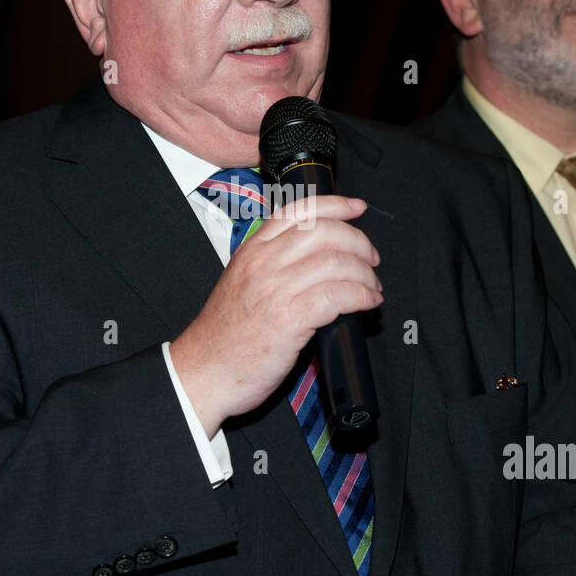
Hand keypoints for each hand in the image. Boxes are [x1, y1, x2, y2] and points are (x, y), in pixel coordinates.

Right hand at [170, 195, 381, 435]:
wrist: (204, 371)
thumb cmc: (224, 336)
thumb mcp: (241, 282)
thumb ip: (272, 264)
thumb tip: (317, 258)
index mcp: (252, 250)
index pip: (299, 210)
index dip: (336, 205)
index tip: (357, 208)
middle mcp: (263, 263)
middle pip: (325, 232)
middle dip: (358, 242)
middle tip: (370, 258)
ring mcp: (275, 289)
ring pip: (336, 262)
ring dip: (364, 274)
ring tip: (371, 287)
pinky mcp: (288, 319)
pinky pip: (337, 295)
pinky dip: (361, 296)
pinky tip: (366, 303)